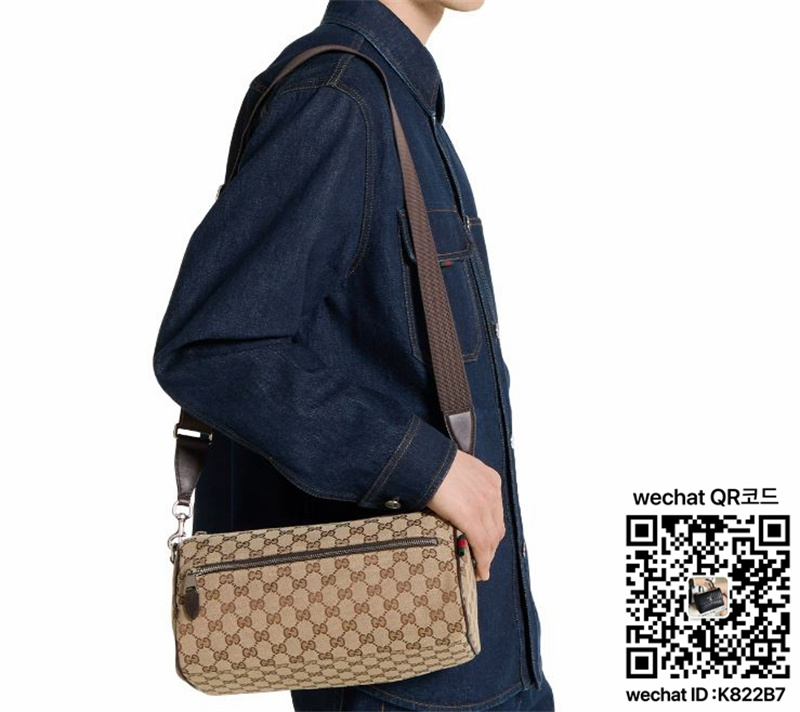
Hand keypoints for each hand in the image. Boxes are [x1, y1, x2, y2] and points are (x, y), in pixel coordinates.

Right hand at [426, 449, 505, 581]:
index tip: (486, 542)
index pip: (496, 512)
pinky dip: (482, 560)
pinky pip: (481, 545)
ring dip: (487, 556)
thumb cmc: (432, 462)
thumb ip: (461, 484)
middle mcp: (491, 492)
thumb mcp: (456, 469)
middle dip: (491, 546)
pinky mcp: (472, 518)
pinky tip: (479, 571)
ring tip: (479, 568)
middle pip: (497, 527)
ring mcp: (484, 506)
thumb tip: (451, 496)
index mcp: (489, 479)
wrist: (425, 460)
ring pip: (492, 539)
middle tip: (481, 558)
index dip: (491, 530)